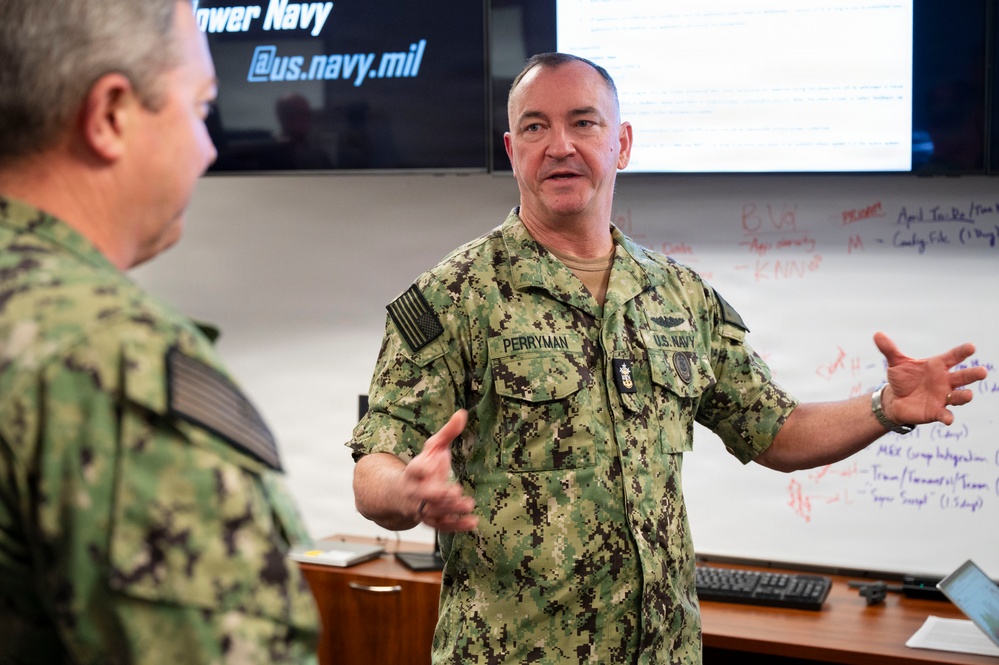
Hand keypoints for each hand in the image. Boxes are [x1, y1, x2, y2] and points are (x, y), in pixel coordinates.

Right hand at [402, 410, 477, 531]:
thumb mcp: (432, 448)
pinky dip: (456, 526)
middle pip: (423, 495)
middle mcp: (414, 491)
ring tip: (468, 505)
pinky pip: (441, 526)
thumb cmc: (421, 467)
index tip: (433, 463)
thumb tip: (462, 414)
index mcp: (414, 471)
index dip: (422, 467)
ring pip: (432, 512)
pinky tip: (472, 523)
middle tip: (454, 491)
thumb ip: (447, 433)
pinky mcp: (429, 520)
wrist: (400, 493)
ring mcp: (421, 507)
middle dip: (437, 494)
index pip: (414, 469)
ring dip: (450, 510)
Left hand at [874, 331, 987, 425]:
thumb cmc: (902, 378)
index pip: (953, 357)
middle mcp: (945, 380)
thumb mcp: (895, 363)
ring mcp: (943, 397)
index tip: (972, 347)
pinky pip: (945, 414)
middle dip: (973, 374)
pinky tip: (948, 419)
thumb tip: (877, 334)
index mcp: (938, 366)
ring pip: (959, 396)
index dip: (962, 352)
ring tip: (969, 394)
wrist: (895, 399)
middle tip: (982, 372)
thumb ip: (889, 349)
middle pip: (963, 376)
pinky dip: (947, 417)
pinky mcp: (936, 411)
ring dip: (964, 396)